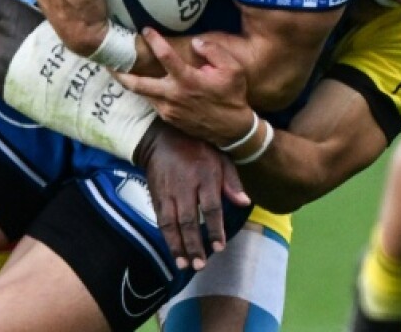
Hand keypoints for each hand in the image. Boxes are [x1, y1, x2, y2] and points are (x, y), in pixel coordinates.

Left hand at [117, 29, 254, 148]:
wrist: (233, 130)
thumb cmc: (232, 96)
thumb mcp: (232, 70)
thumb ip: (213, 51)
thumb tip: (195, 42)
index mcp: (187, 80)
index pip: (165, 56)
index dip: (154, 41)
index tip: (146, 30)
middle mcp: (173, 95)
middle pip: (138, 83)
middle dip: (120, 72)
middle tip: (106, 62)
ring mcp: (168, 109)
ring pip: (142, 94)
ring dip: (129, 83)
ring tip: (117, 70)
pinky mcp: (168, 118)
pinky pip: (152, 102)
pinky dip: (144, 92)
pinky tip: (140, 84)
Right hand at [135, 122, 249, 269]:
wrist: (161, 136)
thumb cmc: (197, 148)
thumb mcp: (221, 157)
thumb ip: (232, 181)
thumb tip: (245, 203)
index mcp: (204, 175)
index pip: (211, 207)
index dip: (215, 229)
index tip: (219, 247)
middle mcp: (184, 186)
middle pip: (188, 219)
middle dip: (194, 244)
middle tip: (200, 265)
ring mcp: (167, 191)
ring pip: (170, 223)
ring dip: (177, 246)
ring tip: (184, 265)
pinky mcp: (155, 194)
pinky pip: (160, 219)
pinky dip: (166, 237)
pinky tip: (173, 251)